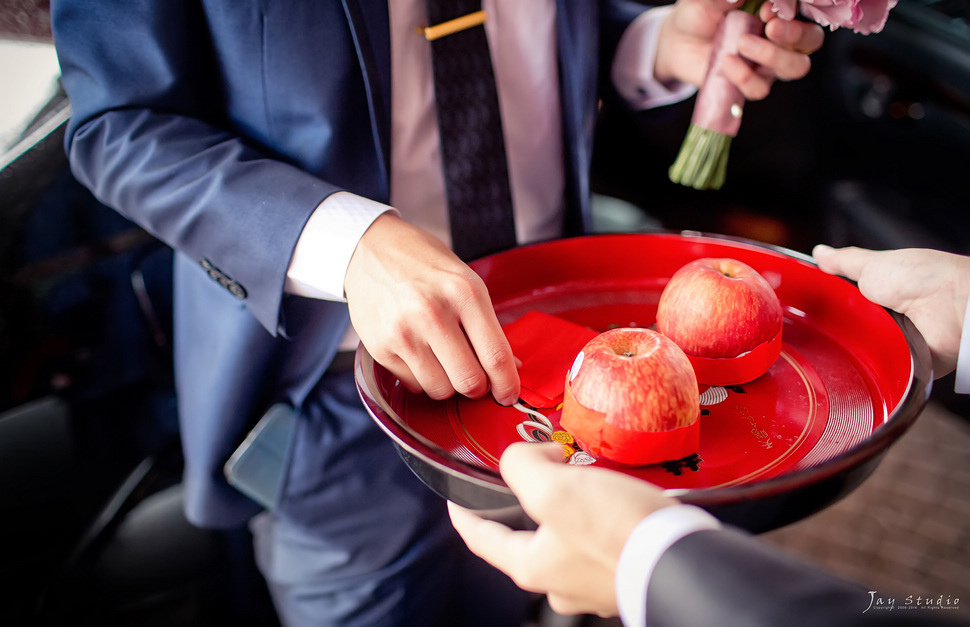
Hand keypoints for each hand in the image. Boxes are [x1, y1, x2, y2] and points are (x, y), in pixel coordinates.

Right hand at [344, 213, 519, 403]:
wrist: (371, 250)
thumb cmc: (424, 265)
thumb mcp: (465, 281)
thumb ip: (486, 325)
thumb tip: (508, 367)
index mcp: (464, 292)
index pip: (495, 355)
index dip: (507, 384)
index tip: (508, 395)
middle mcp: (433, 313)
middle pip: (469, 381)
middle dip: (477, 387)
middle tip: (475, 378)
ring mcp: (403, 332)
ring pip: (441, 390)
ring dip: (448, 384)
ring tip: (443, 360)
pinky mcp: (380, 347)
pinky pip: (414, 384)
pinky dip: (421, 377)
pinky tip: (418, 352)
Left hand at [448, 442, 677, 616]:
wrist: (684, 556)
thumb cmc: (619, 530)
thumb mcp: (553, 488)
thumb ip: (520, 467)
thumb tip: (525, 458)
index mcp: (531, 566)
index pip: (481, 538)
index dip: (463, 513)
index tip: (456, 499)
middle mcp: (560, 583)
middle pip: (527, 535)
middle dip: (529, 500)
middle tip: (540, 469)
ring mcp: (594, 582)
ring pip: (566, 536)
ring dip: (570, 506)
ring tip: (584, 477)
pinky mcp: (624, 573)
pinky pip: (601, 540)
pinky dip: (601, 517)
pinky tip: (616, 498)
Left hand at [655, 0, 824, 99]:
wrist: (679, 42)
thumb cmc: (699, 14)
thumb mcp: (705, 1)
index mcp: (778, 10)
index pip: (802, 10)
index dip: (792, 10)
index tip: (767, 10)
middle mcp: (781, 36)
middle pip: (811, 40)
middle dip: (796, 34)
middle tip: (770, 27)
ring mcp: (769, 62)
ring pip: (794, 67)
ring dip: (774, 57)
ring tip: (743, 44)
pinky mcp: (752, 83)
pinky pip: (760, 88)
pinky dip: (745, 78)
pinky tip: (727, 61)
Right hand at [813, 244, 969, 377]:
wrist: (952, 306)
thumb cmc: (924, 278)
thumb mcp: (874, 264)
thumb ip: (845, 261)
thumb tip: (821, 253)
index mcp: (880, 291)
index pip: (842, 300)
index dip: (825, 302)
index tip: (806, 304)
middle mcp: (886, 317)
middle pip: (846, 326)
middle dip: (836, 326)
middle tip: (827, 322)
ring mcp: (894, 340)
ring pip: (858, 348)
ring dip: (854, 344)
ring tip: (851, 336)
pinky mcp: (903, 363)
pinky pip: (877, 368)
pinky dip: (871, 363)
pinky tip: (866, 354)